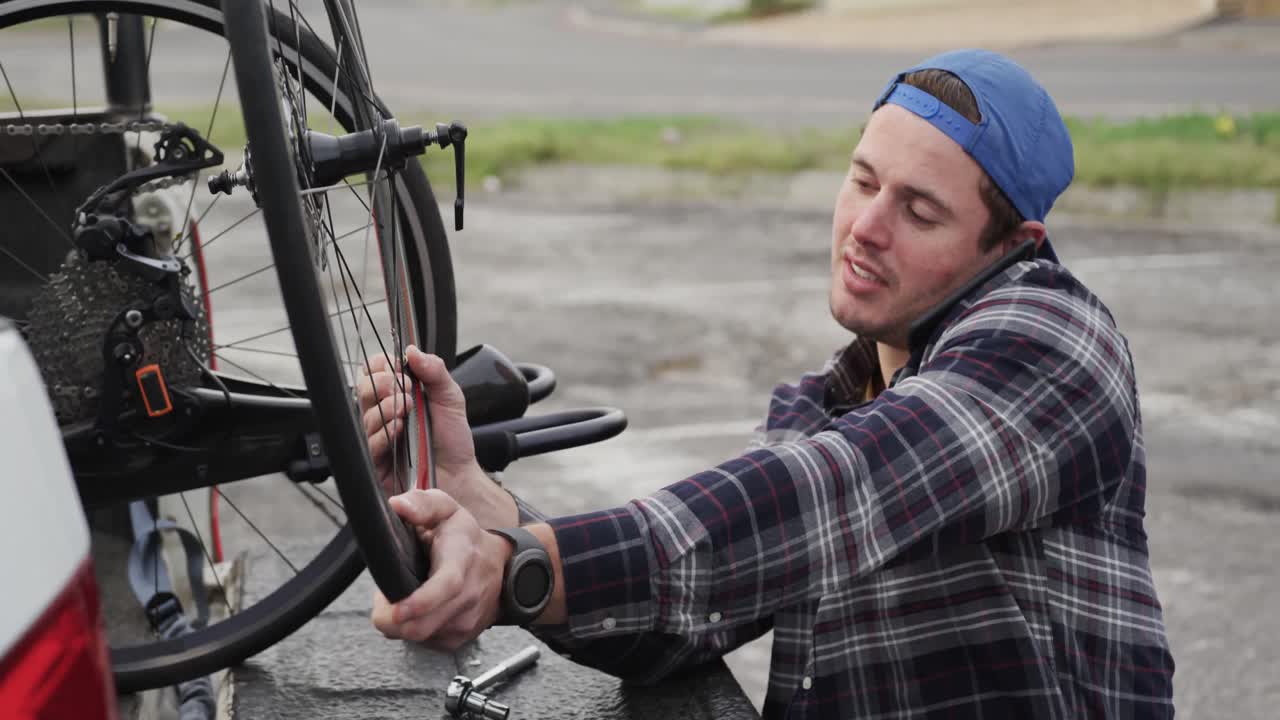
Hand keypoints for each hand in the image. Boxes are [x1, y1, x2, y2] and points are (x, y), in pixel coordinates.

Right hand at [357, 345, 476, 485]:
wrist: (459, 473)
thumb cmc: (451, 438)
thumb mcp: (450, 397)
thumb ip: (435, 371)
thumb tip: (412, 350)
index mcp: (398, 393)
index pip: (374, 370)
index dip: (383, 365)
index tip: (400, 369)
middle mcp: (384, 412)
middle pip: (364, 388)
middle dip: (383, 384)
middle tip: (405, 391)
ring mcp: (379, 435)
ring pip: (366, 415)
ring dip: (386, 409)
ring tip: (406, 411)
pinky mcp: (377, 460)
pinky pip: (369, 443)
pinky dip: (384, 433)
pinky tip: (398, 431)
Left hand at [370, 489, 508, 649]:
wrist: (503, 569)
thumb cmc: (468, 540)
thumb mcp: (448, 511)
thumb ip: (422, 504)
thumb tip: (397, 506)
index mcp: (461, 560)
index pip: (446, 586)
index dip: (419, 602)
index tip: (396, 609)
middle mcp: (467, 595)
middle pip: (422, 625)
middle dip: (391, 616)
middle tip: (385, 595)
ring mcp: (465, 621)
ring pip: (416, 635)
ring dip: (400, 622)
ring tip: (403, 597)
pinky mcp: (459, 639)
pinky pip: (423, 642)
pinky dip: (413, 628)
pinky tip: (419, 609)